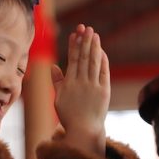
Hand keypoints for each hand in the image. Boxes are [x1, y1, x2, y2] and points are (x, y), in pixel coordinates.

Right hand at [51, 24, 109, 155]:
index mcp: (69, 83)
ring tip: (94, 34)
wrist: (84, 130)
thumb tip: (54, 66)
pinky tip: (102, 51)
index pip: (72, 60)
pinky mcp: (104, 91)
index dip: (74, 45)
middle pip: (84, 57)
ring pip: (93, 62)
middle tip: (87, 28)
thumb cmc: (70, 115)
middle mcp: (81, 83)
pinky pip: (104, 72)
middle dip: (85, 41)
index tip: (75, 34)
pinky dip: (103, 61)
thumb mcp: (59, 98)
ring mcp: (93, 86)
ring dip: (94, 47)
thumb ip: (57, 81)